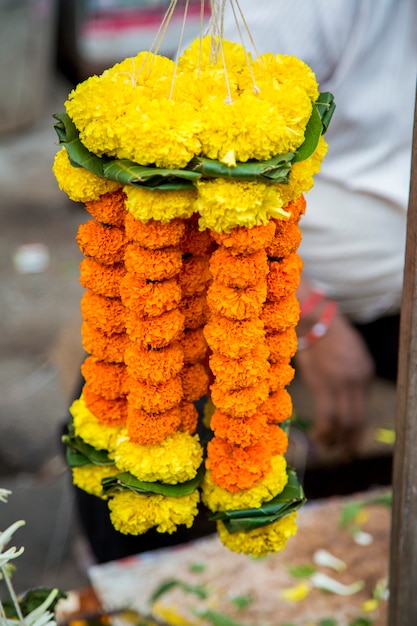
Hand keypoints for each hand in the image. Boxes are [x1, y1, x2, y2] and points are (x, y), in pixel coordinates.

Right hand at [294, 311, 374, 457]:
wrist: (315, 320)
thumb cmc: (326, 335)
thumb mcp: (347, 355)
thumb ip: (349, 376)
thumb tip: (344, 398)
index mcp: (365, 373)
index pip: (363, 409)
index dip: (357, 430)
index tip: (351, 441)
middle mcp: (357, 381)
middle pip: (357, 420)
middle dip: (351, 441)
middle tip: (345, 455)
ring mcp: (340, 383)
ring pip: (342, 422)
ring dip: (335, 440)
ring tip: (328, 449)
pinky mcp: (322, 384)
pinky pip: (326, 416)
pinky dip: (324, 431)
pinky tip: (319, 439)